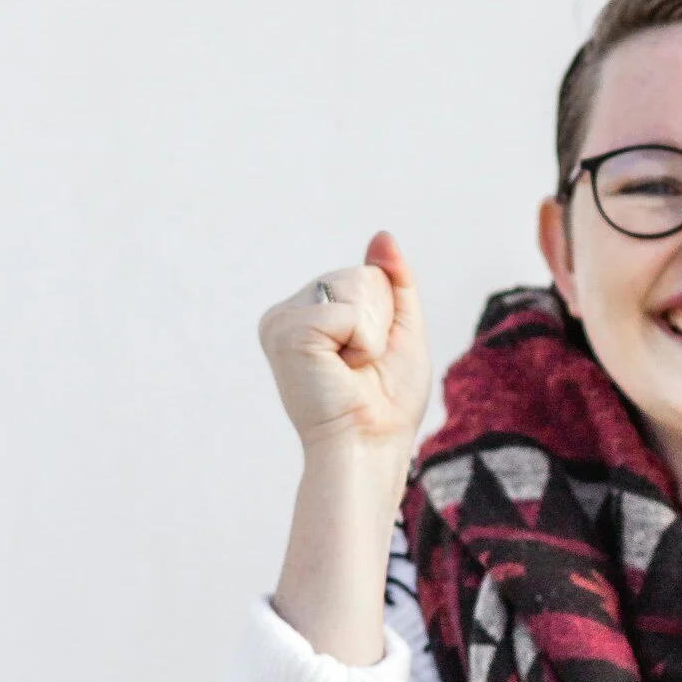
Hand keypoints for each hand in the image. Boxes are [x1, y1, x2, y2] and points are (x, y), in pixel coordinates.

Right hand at [257, 230, 430, 467]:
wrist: (370, 446)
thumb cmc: (385, 401)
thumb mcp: (400, 330)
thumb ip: (393, 282)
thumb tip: (382, 235)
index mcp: (308, 313)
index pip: (365, 274)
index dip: (385, 316)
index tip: (367, 357)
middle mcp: (287, 314)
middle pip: (360, 275)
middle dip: (379, 321)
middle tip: (360, 366)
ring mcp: (281, 322)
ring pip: (354, 284)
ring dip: (371, 332)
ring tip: (350, 367)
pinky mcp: (286, 333)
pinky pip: (348, 309)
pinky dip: (362, 341)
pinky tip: (342, 369)